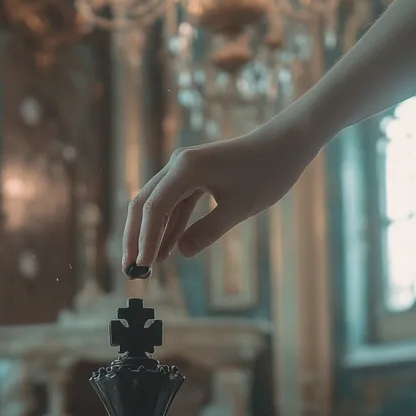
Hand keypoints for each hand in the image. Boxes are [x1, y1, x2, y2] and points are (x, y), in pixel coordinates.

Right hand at [122, 112, 316, 267]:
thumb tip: (181, 254)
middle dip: (136, 237)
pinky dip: (169, 226)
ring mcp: (184, 169)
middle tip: (131, 270)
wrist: (285, 144)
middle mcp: (178, 165)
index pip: (154, 208)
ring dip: (150, 233)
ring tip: (144, 265)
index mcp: (185, 169)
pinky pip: (174, 203)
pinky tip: (166, 250)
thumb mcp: (239, 208)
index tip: (142, 267)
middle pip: (144, 204)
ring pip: (156, 204)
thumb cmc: (266, 173)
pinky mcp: (194, 175)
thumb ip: (208, 231)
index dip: (145, 240)